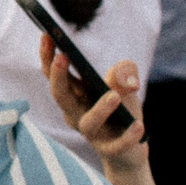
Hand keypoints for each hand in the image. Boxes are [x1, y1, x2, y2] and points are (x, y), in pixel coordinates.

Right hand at [42, 42, 149, 169]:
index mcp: (74, 93)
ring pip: (88, 123)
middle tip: (62, 56)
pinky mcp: (110, 150)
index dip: (47, 55)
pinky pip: (116, 145)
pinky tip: (139, 126)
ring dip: (100, 109)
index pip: (54, 74)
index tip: (46, 34)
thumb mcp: (126, 84)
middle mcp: (75, 112)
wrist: (129, 150)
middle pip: (60, 95)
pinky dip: (127, 136)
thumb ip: (125, 71)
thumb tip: (125, 78)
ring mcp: (92, 133)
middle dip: (58, 76)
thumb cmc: (122, 110)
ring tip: (114, 95)